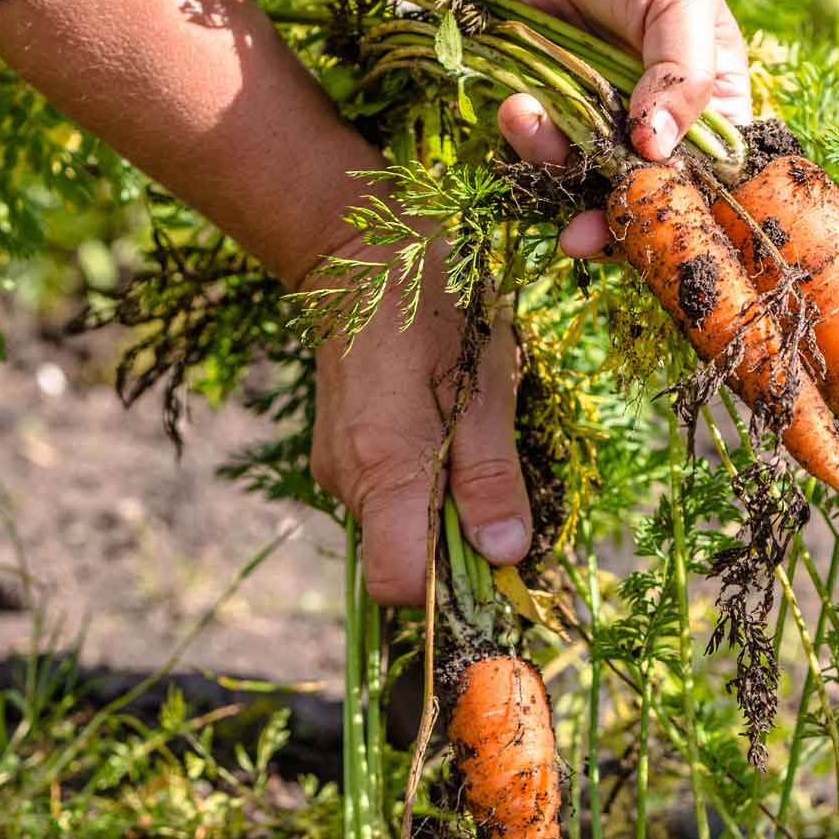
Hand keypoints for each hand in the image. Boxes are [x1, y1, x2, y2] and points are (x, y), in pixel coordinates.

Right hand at [309, 236, 531, 605]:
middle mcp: (345, 479)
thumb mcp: (484, 387)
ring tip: (462, 428)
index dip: (448, 586)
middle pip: (401, 556)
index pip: (398, 584)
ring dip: (438, 500)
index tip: (490, 550)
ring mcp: (333, 465)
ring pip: (394, 523)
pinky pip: (382, 491)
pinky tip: (434, 420)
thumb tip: (505, 554)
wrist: (360, 251)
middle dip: (453, 537)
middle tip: (489, 466)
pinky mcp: (334, 449)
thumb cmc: (433, 308)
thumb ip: (490, 477)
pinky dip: (415, 478)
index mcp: (383, 470)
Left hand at [450, 0, 750, 258]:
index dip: (690, 211)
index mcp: (710, 94)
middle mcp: (655, 116)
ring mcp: (594, 116)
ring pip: (583, 184)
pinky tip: (515, 103)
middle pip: (646, 197)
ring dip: (555, 169)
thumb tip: (659, 151)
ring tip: (532, 119)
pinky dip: (524, 141)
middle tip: (583, 235)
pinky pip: (535, 155)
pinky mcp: (540, 108)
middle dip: (613, 220)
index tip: (660, 227)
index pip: (713, 175)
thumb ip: (682, 73)